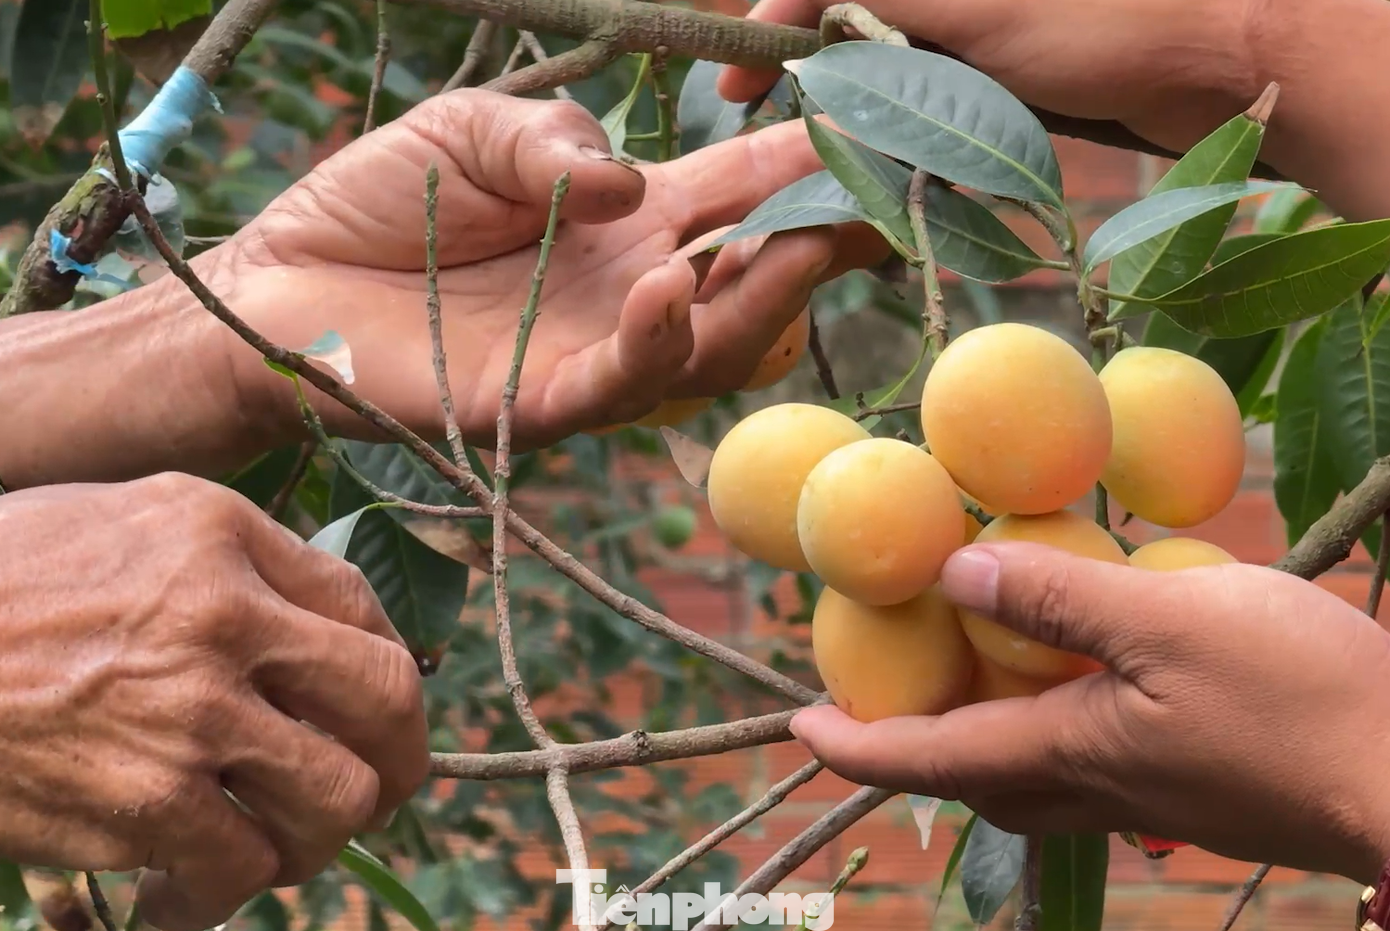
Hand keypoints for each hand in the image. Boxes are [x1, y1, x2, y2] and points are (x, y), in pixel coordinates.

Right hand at [0, 474, 428, 930]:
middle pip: (388, 705)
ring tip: (285, 839)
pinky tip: (194, 886)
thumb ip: (244, 559)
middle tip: (382, 786)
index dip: (388, 669)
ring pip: (335, 801)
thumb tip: (332, 626)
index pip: (366, 611)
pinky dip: (228, 892)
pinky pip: (238, 871)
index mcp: (225, 540)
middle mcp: (224, 622)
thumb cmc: (9, 579)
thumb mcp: (136, 519)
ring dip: (322, 834)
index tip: (375, 709)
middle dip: (402, 758)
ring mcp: (186, 718)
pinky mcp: (138, 806)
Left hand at [210, 89, 882, 449]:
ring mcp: (593, 351)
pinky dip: (652, 342)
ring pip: (707, 347)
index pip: (745, 190)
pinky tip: (667, 287)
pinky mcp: (538, 403)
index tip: (880, 141)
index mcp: (630, 217)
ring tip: (794, 245)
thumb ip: (555, 143)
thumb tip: (630, 188)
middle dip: (821, 243)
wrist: (285, 282)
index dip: (814, 168)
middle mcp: (631, 290)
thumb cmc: (385, 202)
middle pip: (752, 276)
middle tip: (873, 205)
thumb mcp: (474, 130)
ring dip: (760, 300)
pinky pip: (616, 383)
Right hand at [717, 0, 1266, 154]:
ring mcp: (980, 18)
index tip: (736, 92)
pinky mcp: (1008, 62)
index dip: (770, 22)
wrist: (1220, 58)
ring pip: (888, 61)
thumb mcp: (964, 3)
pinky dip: (909, 122)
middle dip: (809, 73)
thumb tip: (794, 19)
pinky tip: (895, 155)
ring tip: (828, 152)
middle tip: (774, 128)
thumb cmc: (1098, 18)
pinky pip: (934, 90)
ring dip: (857, 105)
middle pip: (852, 19)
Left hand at [790, 540, 1389, 882]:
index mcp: (1068, 753)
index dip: (855, 745)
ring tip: (965, 657)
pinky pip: (1087, 751)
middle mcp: (1093, 785)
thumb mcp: (1171, 622)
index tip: (799, 730)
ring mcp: (1144, 791)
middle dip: (912, 741)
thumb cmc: (1302, 699)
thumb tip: (954, 576)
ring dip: (980, 723)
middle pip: (972, 773)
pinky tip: (1076, 656)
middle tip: (880, 688)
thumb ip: (1058, 598)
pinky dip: (1050, 707)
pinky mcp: (1188, 778)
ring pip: (1029, 766)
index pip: (928, 759)